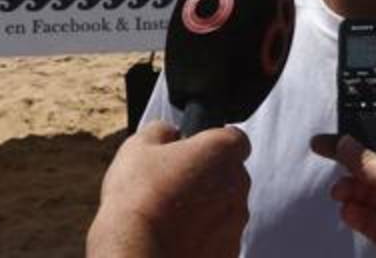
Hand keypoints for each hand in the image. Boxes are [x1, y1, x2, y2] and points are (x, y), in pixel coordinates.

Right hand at [87, 121, 250, 257]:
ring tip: (170, 217)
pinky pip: (220, 238)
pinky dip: (204, 237)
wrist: (138, 254)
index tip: (191, 151)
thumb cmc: (139, 198)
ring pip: (226, 208)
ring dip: (207, 209)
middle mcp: (238, 186)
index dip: (212, 142)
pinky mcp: (230, 252)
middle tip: (175, 185)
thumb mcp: (138, 147)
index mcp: (222, 152)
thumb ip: (161, 131)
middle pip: (230, 174)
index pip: (233, 138)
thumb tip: (169, 132)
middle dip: (208, 177)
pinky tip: (177, 238)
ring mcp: (237, 223)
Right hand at [311, 119, 375, 257]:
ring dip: (351, 188)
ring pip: (368, 191)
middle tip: (320, 148)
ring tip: (339, 192)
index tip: (348, 121)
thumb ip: (368, 159)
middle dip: (351, 158)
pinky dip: (356, 213)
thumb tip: (343, 141)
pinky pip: (368, 218)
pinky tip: (348, 211)